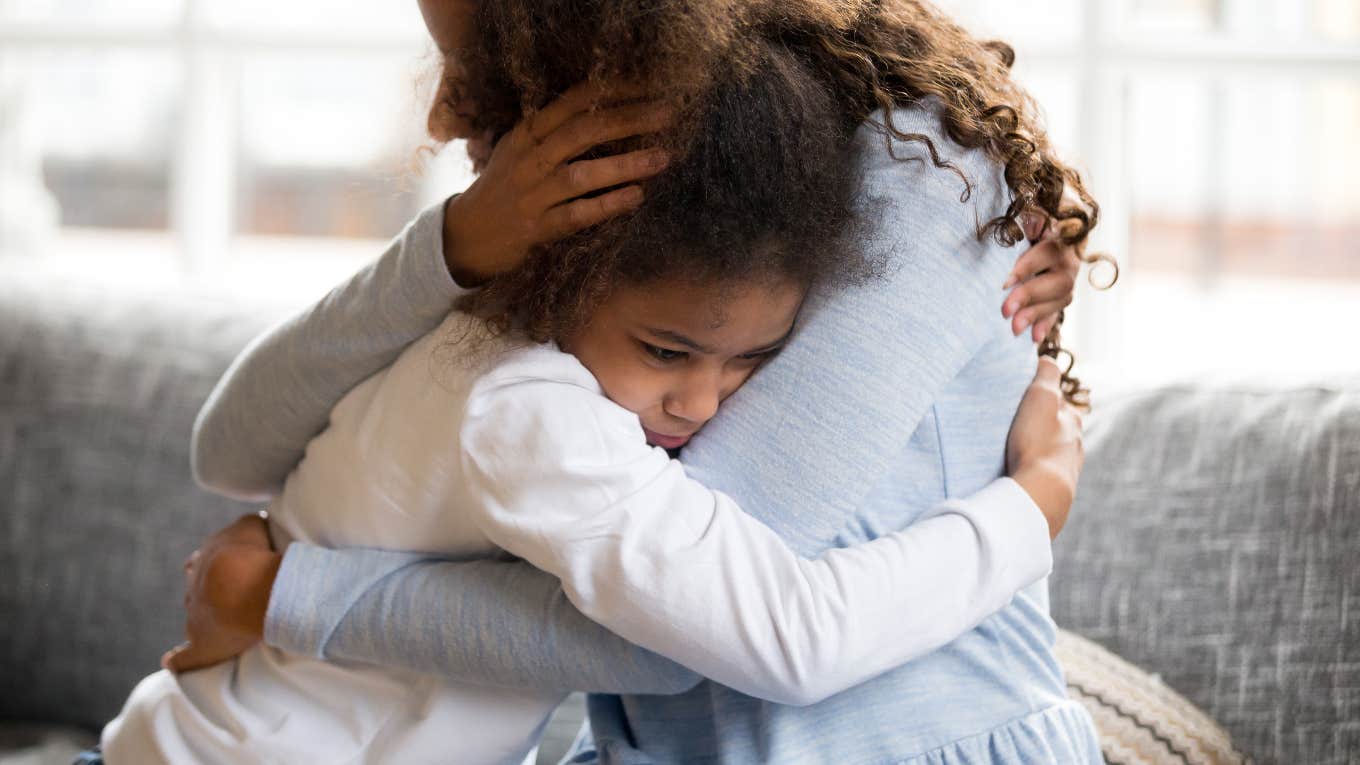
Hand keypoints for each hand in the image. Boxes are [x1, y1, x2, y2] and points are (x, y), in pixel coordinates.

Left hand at [161, 513, 281, 673]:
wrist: (241, 587)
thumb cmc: (251, 556)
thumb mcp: (252, 528)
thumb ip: (248, 527)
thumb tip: (254, 523)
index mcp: (206, 561)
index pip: (202, 562)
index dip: (213, 565)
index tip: (223, 568)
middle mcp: (196, 588)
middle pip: (195, 589)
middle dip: (206, 591)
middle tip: (224, 596)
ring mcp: (196, 617)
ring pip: (193, 617)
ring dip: (202, 620)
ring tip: (219, 626)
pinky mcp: (202, 646)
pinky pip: (186, 657)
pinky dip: (179, 660)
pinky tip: (171, 662)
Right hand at [442, 80, 674, 285]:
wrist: (466, 236)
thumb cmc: (504, 189)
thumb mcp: (520, 150)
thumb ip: (555, 131)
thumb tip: (609, 110)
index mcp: (527, 133)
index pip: (574, 101)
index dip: (614, 90)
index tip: (651, 85)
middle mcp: (528, 159)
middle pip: (584, 130)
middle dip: (630, 119)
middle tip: (669, 114)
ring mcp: (532, 195)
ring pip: (582, 173)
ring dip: (626, 164)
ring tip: (663, 157)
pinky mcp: (536, 228)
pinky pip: (577, 214)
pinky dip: (608, 204)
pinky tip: (637, 196)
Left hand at [1000, 211, 1079, 341]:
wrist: (1056, 225)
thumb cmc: (1034, 218)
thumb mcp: (1033, 213)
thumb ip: (1033, 218)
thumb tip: (1031, 221)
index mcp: (1061, 237)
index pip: (1046, 254)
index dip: (1026, 268)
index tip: (1005, 282)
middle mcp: (1070, 259)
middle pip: (1057, 281)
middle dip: (1030, 297)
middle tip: (1004, 311)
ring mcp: (1069, 278)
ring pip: (1060, 299)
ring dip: (1036, 315)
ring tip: (1013, 329)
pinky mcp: (1063, 294)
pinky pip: (1058, 311)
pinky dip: (1045, 324)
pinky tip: (1033, 339)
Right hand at [1005, 357, 1084, 538]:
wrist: (1041, 494)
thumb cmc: (1038, 443)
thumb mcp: (1041, 398)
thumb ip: (1046, 375)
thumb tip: (1048, 359)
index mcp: (1073, 421)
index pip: (1058, 403)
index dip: (1040, 399)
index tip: (1021, 401)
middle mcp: (1076, 444)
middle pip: (1057, 429)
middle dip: (1039, 427)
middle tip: (1015, 428)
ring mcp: (1068, 470)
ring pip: (1052, 453)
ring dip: (1037, 450)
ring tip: (1016, 452)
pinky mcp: (1058, 492)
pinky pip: (1045, 475)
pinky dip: (1035, 470)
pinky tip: (1022, 473)